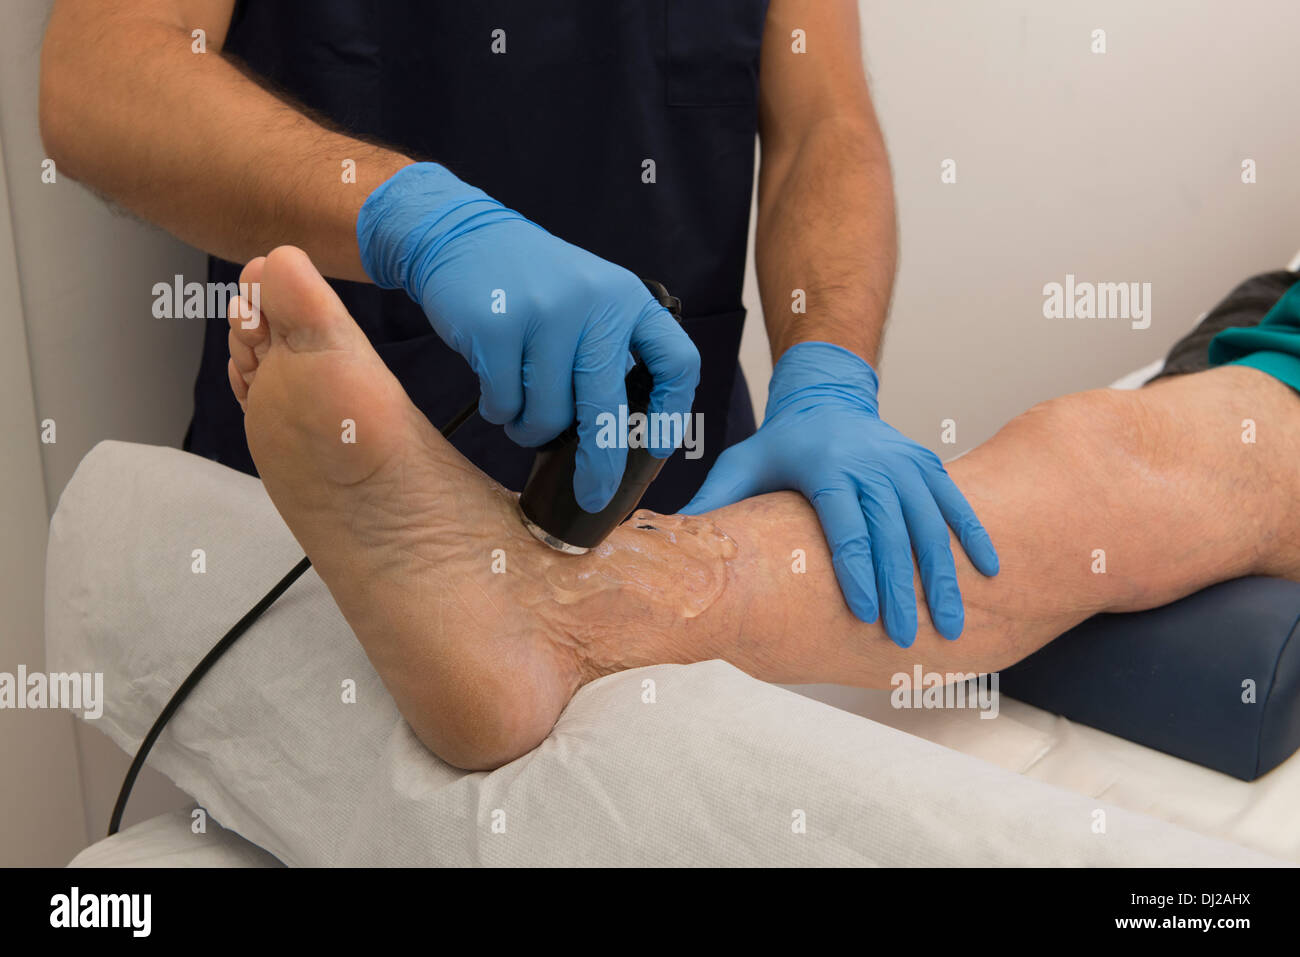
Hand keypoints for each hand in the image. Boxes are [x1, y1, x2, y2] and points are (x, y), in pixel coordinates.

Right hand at [357, 162, 699, 510]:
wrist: (459, 235)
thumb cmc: (531, 286)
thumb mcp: (588, 299)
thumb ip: (611, 353)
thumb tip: (623, 443)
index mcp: (626, 298)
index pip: (676, 361)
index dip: (673, 414)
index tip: (655, 449)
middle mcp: (592, 303)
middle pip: (606, 408)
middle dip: (598, 463)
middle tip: (592, 495)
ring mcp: (543, 314)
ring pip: (548, 416)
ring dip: (529, 429)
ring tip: (520, 406)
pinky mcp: (496, 327)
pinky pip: (504, 405)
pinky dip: (498, 410)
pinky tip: (493, 382)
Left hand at [682, 341, 997, 646]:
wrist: (825, 396)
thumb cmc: (779, 443)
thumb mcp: (740, 466)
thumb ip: (712, 506)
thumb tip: (664, 545)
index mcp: (825, 467)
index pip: (844, 524)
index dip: (857, 569)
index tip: (866, 613)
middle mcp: (870, 462)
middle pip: (891, 532)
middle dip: (902, 589)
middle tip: (907, 640)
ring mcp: (903, 461)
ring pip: (929, 523)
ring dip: (945, 576)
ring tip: (954, 626)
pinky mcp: (925, 463)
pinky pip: (955, 502)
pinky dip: (973, 536)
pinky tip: (990, 572)